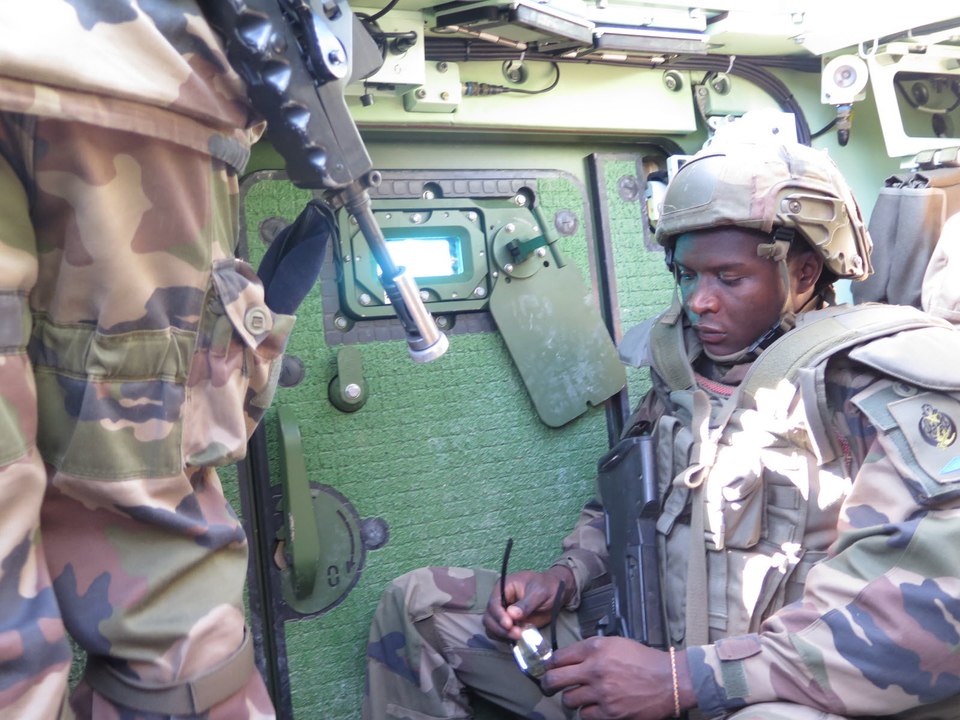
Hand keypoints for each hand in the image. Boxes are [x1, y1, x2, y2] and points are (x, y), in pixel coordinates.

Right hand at [483, 566, 573, 641]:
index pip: (493, 603)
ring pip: (492, 627)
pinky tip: (517, 639)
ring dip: (502, 635)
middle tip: (516, 634)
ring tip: (519, 637)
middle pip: (489, 617)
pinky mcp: (510, 624)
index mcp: (503, 588)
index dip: (498, 615)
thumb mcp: (539, 592)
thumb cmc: (547, 587)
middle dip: (500, 628)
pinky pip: (500, 634)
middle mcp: (500, 601)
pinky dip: (505, 639)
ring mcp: (504, 614)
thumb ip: (526, 603)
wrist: (556, 593)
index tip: (509, 624)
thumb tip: (511, 614)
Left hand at [541, 637, 692, 719]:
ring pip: (568, 700)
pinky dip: (588, 712)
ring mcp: (601, 693)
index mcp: (595, 648)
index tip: (550, 669)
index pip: (558, 657)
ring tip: (580, 696)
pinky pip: (585, 715)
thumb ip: (591, 650)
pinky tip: (596, 706)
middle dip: (548, 684)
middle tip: (549, 686)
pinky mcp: (610, 713)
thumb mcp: (615, 643)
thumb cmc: (643, 659)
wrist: (668, 679)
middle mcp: (595, 669)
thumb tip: (568, 659)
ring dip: (572, 699)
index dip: (551, 664)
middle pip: (554, 680)